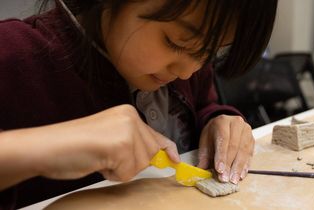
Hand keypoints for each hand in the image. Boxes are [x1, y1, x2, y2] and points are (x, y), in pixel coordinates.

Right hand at [17, 105, 178, 181]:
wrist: (48, 146)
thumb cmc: (73, 144)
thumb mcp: (109, 136)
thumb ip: (132, 143)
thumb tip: (159, 156)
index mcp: (127, 113)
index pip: (155, 135)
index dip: (167, 149)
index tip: (175, 159)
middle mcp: (130, 118)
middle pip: (149, 154)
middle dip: (131, 163)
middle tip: (106, 156)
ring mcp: (127, 130)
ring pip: (140, 164)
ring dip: (120, 169)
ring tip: (99, 157)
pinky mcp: (121, 145)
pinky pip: (127, 172)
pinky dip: (113, 174)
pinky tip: (98, 161)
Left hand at [197, 115, 254, 183]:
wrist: (224, 124)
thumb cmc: (214, 133)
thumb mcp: (205, 141)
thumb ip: (204, 155)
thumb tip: (202, 170)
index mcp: (222, 121)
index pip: (223, 139)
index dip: (222, 156)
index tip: (220, 170)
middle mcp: (236, 124)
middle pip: (234, 146)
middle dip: (229, 164)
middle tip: (225, 178)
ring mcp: (246, 131)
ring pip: (244, 151)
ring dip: (238, 167)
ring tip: (233, 179)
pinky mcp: (252, 139)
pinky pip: (250, 154)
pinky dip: (245, 166)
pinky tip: (241, 175)